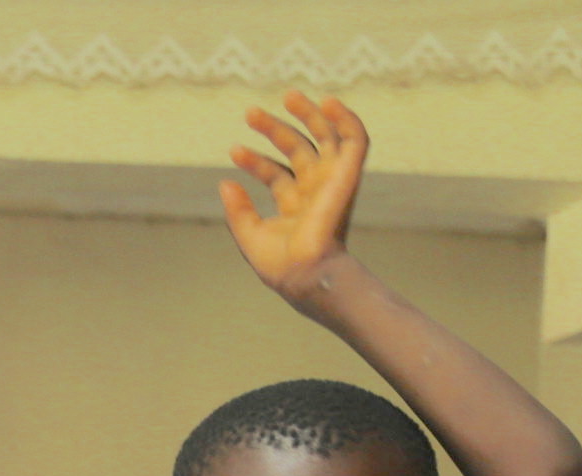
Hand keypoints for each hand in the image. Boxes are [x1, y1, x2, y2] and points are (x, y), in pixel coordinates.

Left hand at [220, 93, 366, 303]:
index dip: (254, 160)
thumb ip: (238, 210)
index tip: (234, 151)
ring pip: (325, 138)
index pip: (275, 173)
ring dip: (309, 114)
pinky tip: (328, 101)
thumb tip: (225, 182)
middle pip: (297, 149)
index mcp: (295, 205)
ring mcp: (332, 181)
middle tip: (250, 113)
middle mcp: (315, 190)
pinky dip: (346, 118)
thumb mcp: (250, 235)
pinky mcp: (348, 174)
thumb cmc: (279, 265)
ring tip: (288, 96)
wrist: (304, 273)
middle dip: (275, 129)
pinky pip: (355, 140)